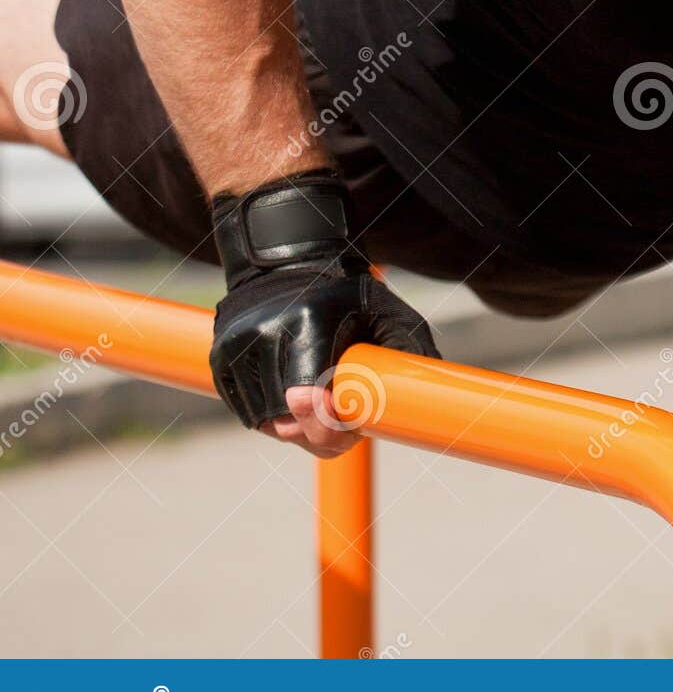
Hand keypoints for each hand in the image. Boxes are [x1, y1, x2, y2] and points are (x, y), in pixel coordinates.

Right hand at [207, 168, 440, 455]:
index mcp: (307, 322)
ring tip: (320, 406)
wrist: (288, 259)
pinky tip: (294, 399)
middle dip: (317, 432)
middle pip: (284, 420)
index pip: (305, 395)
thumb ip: (411, 351)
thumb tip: (432, 400)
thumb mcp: (388, 311)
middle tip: (340, 426)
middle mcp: (263, 334)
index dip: (325, 422)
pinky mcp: (220, 357)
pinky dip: (269, 416)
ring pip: (263, 420)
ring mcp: (236, 347)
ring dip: (294, 427)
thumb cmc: (348, 291)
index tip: (344, 428)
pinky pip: (244, 409)